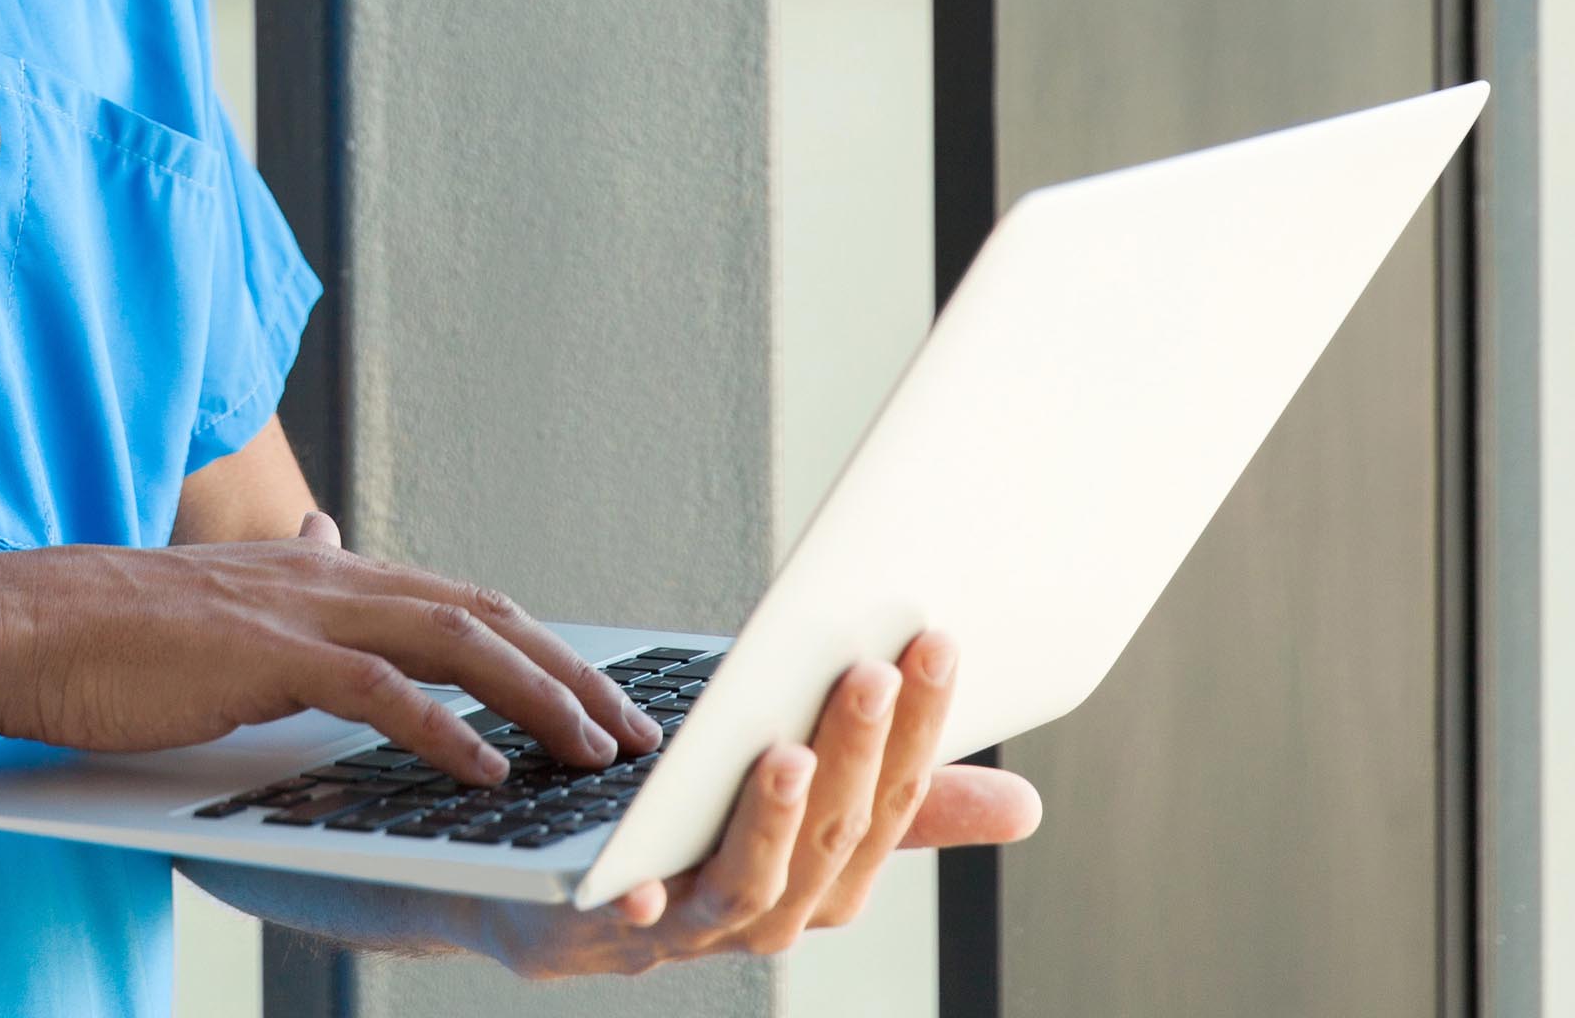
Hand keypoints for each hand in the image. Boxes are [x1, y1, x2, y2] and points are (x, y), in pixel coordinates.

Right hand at [0, 512, 661, 779]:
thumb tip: (326, 528)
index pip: (460, 598)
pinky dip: (443, 729)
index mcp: (321, 568)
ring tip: (597, 752)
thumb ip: (288, 573)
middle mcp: (325, 573)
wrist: (21, 624)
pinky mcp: (263, 655)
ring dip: (537, 698)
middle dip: (570, 672)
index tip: (600, 693)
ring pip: (452, 642)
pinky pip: (377, 691)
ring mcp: (297, 610)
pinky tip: (489, 771)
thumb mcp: (223, 595)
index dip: (539, 644)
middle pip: (482, 613)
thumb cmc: (113, 630)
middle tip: (639, 731)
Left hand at [439, 629, 1041, 980]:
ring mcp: (689, 929)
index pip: (891, 801)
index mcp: (829, 878)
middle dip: (853, 756)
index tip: (932, 644)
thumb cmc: (695, 831)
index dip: (919, 730)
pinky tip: (645, 877)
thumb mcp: (803, 800)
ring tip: (786, 753)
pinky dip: (641, 900)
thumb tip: (1026, 807)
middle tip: (866, 672)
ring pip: (746, 885)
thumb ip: (901, 803)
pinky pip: (624, 920)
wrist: (548, 899)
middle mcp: (772, 914)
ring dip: (771, 823)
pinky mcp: (601, 930)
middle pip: (829, 839)